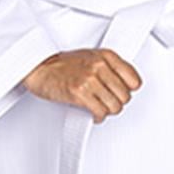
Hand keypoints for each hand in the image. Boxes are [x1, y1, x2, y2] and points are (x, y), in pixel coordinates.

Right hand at [24, 48, 142, 121]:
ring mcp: (90, 79)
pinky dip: (98, 117)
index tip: (121, 93)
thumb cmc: (62, 64)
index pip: (134, 80)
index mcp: (106, 56)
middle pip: (125, 96)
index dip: (129, 90)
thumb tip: (126, 86)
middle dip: (117, 103)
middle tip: (108, 103)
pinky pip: (100, 112)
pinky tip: (93, 114)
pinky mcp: (79, 93)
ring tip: (100, 108)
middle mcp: (100, 66)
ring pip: (114, 106)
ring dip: (107, 111)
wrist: (39, 68)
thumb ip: (110, 68)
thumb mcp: (91, 57)